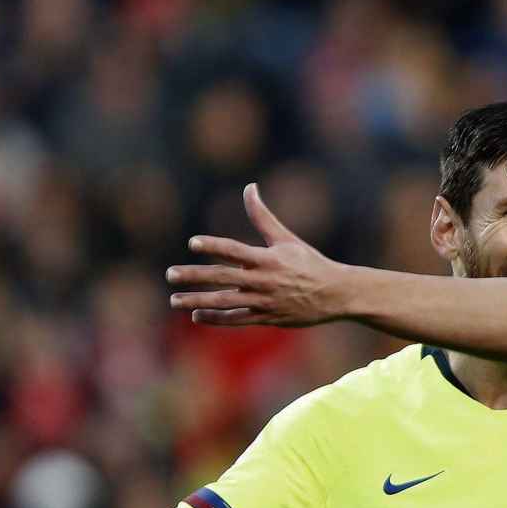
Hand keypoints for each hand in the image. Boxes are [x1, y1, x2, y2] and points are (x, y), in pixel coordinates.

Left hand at [168, 183, 350, 326]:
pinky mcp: (268, 317)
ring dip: (197, 301)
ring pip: (225, 302)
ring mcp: (264, 301)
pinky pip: (237, 320)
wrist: (336, 294)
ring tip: (174, 300)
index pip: (235, 250)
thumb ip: (262, 216)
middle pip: (222, 278)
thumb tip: (249, 187)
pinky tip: (196, 315)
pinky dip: (216, 319)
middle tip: (170, 275)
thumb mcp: (286, 238)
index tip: (192, 243)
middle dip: (193, 276)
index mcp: (268, 258)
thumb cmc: (310, 263)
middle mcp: (263, 280)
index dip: (213, 246)